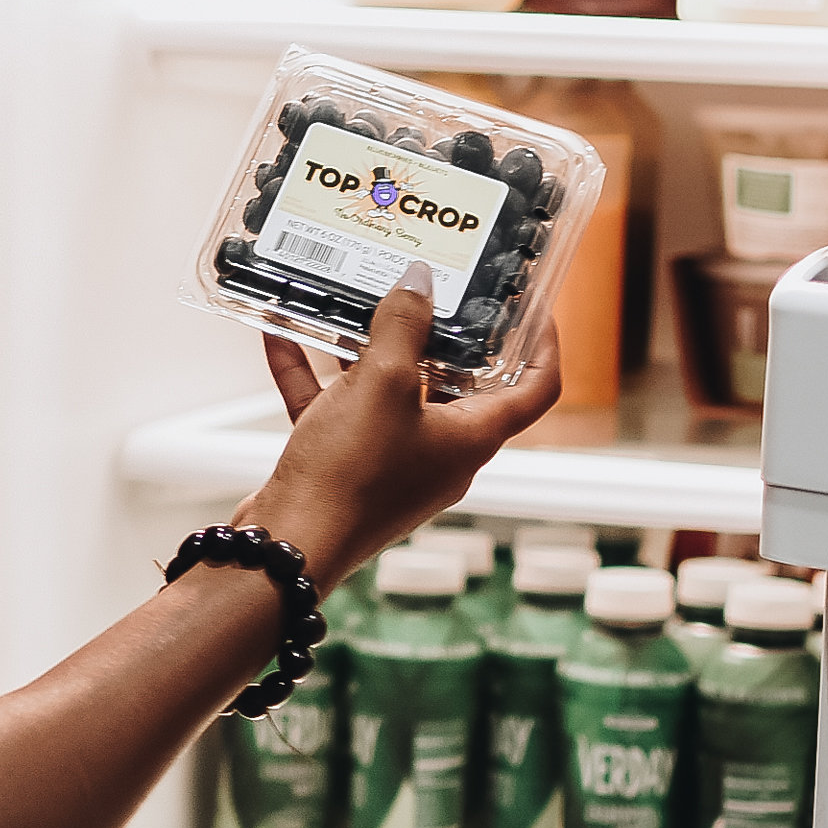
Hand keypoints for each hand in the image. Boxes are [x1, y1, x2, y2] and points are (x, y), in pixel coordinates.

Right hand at [232, 264, 559, 587]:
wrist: (289, 545)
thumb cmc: (350, 476)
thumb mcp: (381, 384)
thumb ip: (402, 325)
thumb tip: (418, 282)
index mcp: (473, 437)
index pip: (536, 387)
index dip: (544, 342)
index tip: (530, 305)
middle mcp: (442, 453)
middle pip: (456, 382)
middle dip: (436, 331)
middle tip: (426, 286)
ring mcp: (395, 463)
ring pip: (390, 393)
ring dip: (367, 347)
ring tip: (350, 298)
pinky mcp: (349, 469)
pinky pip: (338, 410)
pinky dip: (316, 374)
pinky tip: (283, 333)